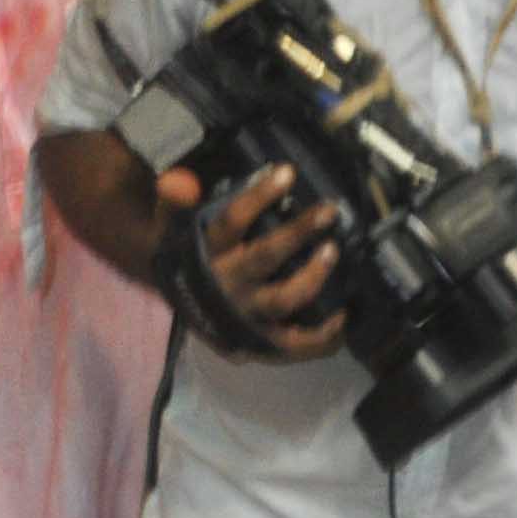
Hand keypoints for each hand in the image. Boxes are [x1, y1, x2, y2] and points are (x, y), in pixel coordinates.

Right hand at [162, 161, 346, 359]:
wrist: (184, 305)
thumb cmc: (194, 257)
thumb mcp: (174, 228)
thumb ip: (174, 205)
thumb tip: (178, 182)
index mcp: (207, 256)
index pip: (231, 223)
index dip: (258, 197)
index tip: (287, 173)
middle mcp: (226, 288)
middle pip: (263, 258)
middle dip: (297, 233)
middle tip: (328, 211)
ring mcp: (244, 317)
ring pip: (281, 299)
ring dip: (312, 277)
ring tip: (332, 252)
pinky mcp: (258, 341)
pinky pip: (291, 344)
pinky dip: (319, 338)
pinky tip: (342, 318)